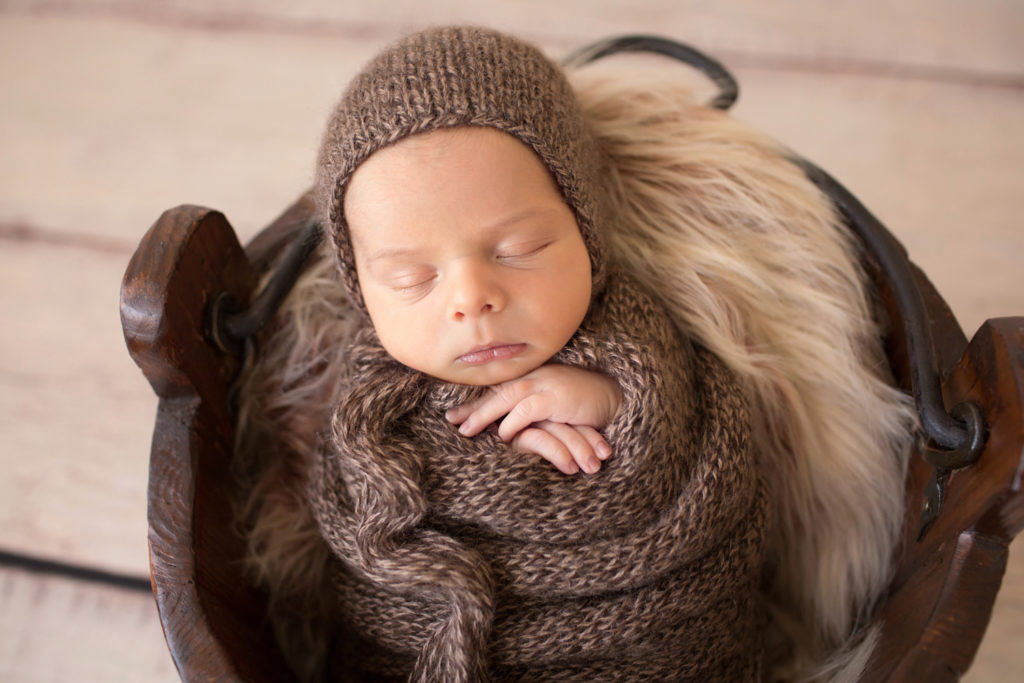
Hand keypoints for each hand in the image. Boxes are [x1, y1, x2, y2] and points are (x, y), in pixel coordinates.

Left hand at [445, 364, 621, 474]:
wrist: (616, 396)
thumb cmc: (588, 403)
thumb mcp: (557, 403)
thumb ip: (537, 409)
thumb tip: (515, 426)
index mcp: (535, 377)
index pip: (500, 388)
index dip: (477, 401)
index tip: (454, 413)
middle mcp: (536, 377)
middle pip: (496, 391)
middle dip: (472, 407)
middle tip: (451, 420)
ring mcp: (544, 385)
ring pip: (504, 399)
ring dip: (483, 415)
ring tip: (465, 431)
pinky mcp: (554, 398)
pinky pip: (525, 411)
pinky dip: (512, 424)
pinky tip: (503, 436)